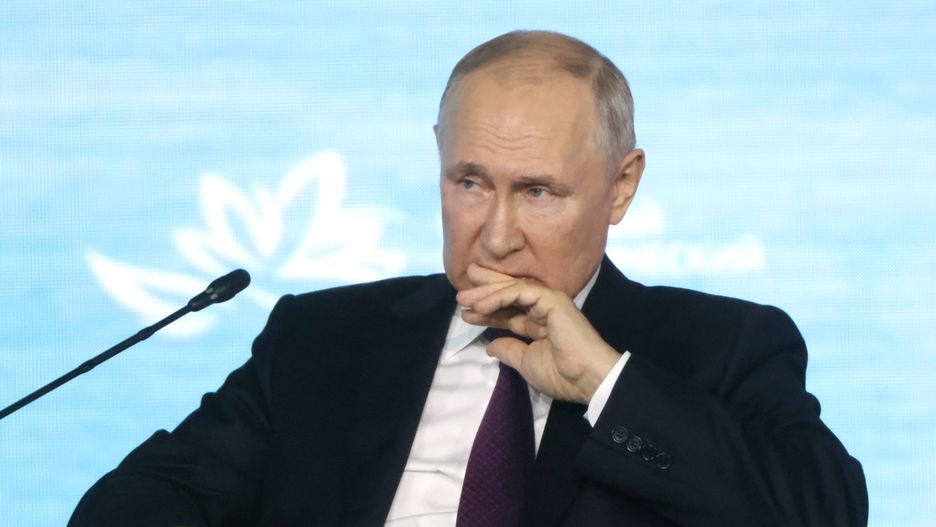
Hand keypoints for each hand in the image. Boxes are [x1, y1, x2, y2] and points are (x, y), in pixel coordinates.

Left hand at [456, 263, 620, 403]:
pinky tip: (481, 305)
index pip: (509, 313)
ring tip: (464, 298)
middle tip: (461, 290)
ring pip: (512, 290)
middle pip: (509, 295)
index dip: (487, 312)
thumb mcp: (526, 363)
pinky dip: (499, 296)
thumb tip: (490, 346)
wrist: (587, 378)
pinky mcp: (552, 299)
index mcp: (539, 325)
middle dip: (485, 291)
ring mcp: (549, 301)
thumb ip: (509, 351)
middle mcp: (543, 309)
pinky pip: (520, 293)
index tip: (465, 314)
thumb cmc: (562, 374)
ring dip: (487, 293)